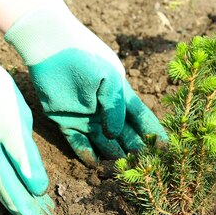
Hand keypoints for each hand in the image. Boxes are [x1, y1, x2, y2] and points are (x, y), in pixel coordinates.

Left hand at [5, 0, 166, 165]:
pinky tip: (94, 162)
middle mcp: (104, 108)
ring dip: (112, 153)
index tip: (165, 147)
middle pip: (124, 133)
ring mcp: (85, 116)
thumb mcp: (110, 79)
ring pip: (102, 141)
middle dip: (135, 147)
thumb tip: (116, 134)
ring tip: (122, 166)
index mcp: (119, 93)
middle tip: (145, 164)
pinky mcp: (65, 120)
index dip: (153, 132)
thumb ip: (116, 107)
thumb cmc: (86, 57)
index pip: (140, 116)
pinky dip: (86, 152)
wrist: (51, 48)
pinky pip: (77, 142)